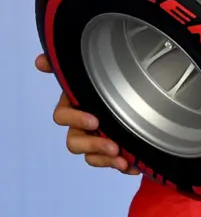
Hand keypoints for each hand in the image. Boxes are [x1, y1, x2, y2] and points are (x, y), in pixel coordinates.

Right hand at [35, 53, 139, 174]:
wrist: (133, 96)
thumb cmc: (106, 80)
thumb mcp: (92, 69)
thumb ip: (63, 65)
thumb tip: (39, 61)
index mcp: (73, 104)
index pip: (62, 116)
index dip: (76, 120)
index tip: (95, 121)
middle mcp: (79, 124)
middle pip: (74, 142)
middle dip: (94, 145)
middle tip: (114, 146)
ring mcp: (92, 139)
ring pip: (90, 156)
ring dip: (105, 159)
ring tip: (123, 160)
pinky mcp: (107, 151)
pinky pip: (106, 163)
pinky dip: (120, 165)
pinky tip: (134, 166)